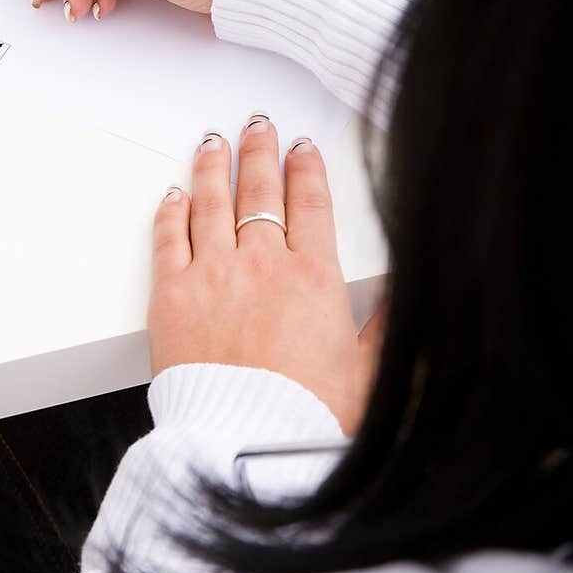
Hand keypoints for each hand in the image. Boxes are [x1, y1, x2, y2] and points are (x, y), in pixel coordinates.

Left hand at [148, 116, 382, 435]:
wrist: (245, 446)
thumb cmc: (306, 416)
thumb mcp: (367, 370)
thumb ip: (384, 323)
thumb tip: (403, 289)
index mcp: (313, 277)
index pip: (310, 203)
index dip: (306, 168)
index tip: (302, 147)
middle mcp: (262, 264)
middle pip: (260, 191)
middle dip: (261, 152)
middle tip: (258, 126)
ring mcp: (212, 275)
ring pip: (212, 202)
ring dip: (214, 166)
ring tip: (215, 142)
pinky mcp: (171, 296)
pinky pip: (169, 238)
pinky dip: (171, 211)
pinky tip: (175, 194)